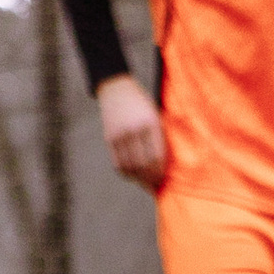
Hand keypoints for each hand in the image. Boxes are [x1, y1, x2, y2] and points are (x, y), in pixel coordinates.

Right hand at [96, 75, 166, 191]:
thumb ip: (159, 137)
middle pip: (143, 164)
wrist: (116, 87)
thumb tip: (162, 165)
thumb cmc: (141, 103)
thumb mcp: (155, 115)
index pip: (157, 156)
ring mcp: (120, 134)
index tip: (163, 180)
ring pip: (130, 167)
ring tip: (145, 183)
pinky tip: (132, 176)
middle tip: (155, 186)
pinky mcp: (109, 137)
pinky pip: (117, 164)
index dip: (160, 172)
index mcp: (150, 122)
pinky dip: (125, 174)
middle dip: (150, 179)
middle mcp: (134, 129)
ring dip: (138, 179)